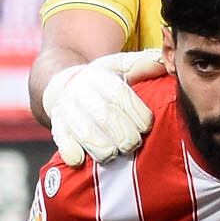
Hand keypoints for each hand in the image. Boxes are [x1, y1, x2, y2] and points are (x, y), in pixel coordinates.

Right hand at [40, 48, 164, 164]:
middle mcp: (80, 91)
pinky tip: (82, 159)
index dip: (136, 113)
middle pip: (104, 116)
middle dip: (124, 135)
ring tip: (115, 153)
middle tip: (133, 144)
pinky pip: (62, 141)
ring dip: (104, 148)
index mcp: (99, 76)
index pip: (119, 94)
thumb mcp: (120, 67)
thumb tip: (163, 61)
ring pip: (85, 133)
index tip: (146, 126)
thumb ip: (142, 64)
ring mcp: (66, 110)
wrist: (65, 88)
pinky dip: (72, 152)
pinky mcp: (56, 127)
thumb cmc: (102, 81)